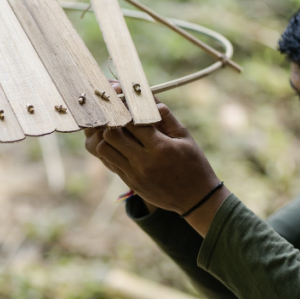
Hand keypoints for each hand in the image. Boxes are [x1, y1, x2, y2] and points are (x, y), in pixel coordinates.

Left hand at [84, 98, 226, 227]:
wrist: (195, 199)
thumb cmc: (193, 164)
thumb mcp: (185, 138)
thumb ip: (166, 118)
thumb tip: (150, 99)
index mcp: (160, 147)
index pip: (132, 121)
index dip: (125, 109)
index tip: (125, 102)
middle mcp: (144, 161)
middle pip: (112, 134)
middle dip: (113, 122)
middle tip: (118, 116)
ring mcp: (134, 174)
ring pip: (104, 149)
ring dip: (108, 137)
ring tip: (118, 131)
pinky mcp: (130, 182)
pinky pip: (110, 162)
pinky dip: (111, 151)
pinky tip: (121, 145)